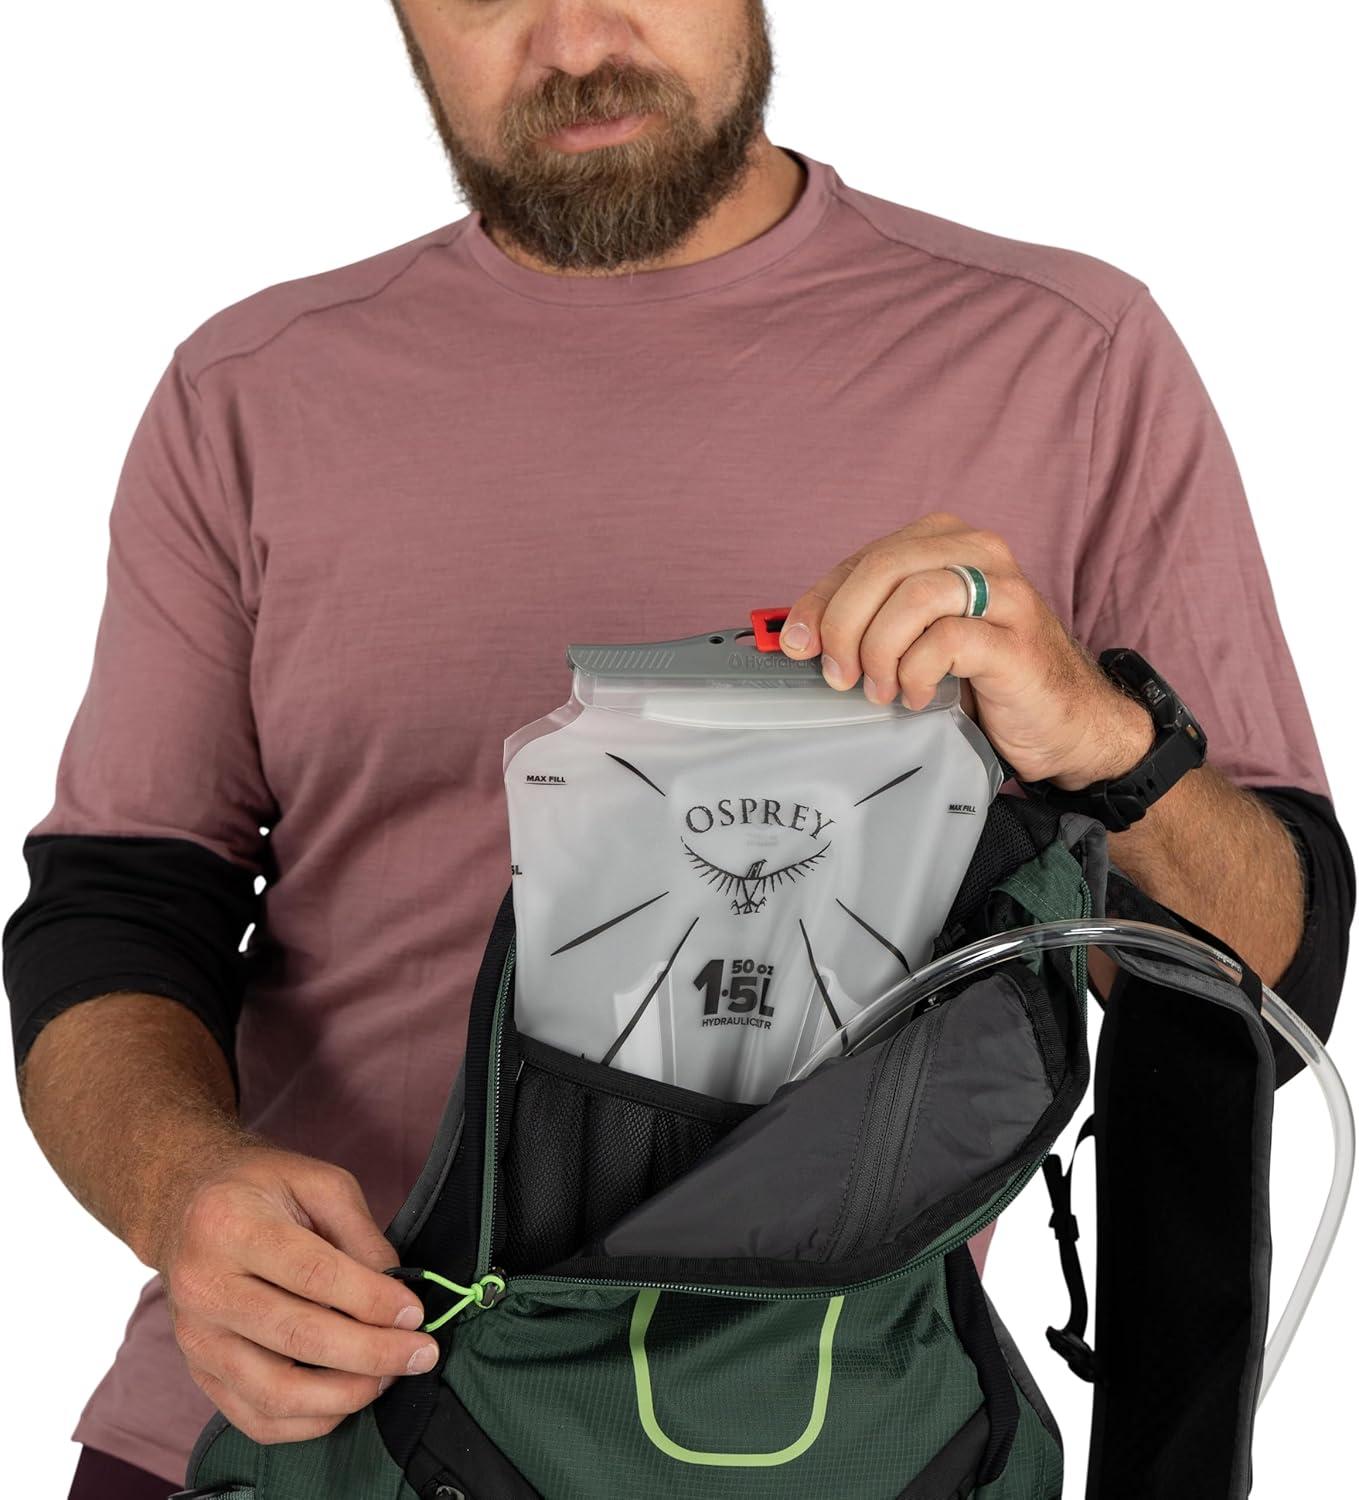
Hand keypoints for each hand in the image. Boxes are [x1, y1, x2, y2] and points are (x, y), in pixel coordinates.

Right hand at [152, 1142, 438, 1444]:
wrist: (186, 1208)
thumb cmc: (260, 1189)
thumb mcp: (317, 1183)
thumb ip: (359, 1235)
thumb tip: (398, 1293)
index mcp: (231, 1225)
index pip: (313, 1274)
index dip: (371, 1299)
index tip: (415, 1312)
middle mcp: (204, 1286)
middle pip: (297, 1336)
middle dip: (371, 1352)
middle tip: (420, 1353)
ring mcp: (196, 1338)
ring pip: (275, 1391)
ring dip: (344, 1394)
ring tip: (389, 1378)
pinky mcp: (199, 1373)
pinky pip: (255, 1418)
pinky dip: (309, 1422)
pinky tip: (348, 1398)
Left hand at [777, 511, 1154, 788]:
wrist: (1066, 723)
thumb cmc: (985, 679)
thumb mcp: (918, 639)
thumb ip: (871, 624)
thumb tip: (796, 637)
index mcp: (947, 542)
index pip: (863, 558)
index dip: (820, 601)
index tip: (796, 645)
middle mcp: (979, 553)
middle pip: (883, 567)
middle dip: (844, 625)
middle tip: (838, 674)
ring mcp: (1004, 593)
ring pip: (913, 597)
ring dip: (879, 650)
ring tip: (880, 689)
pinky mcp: (1017, 639)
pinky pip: (946, 641)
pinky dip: (916, 673)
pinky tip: (918, 696)